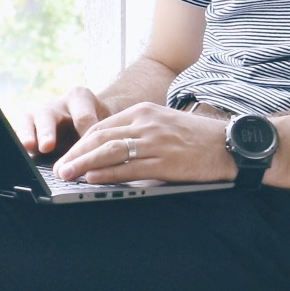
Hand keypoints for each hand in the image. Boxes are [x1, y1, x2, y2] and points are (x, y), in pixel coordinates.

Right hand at [18, 86, 111, 156]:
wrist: (89, 116)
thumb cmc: (100, 120)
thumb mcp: (108, 122)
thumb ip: (104, 133)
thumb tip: (99, 155)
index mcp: (79, 97)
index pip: (82, 115)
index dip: (85, 131)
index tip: (90, 145)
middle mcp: (55, 104)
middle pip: (49, 115)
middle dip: (47, 131)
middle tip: (47, 145)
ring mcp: (38, 115)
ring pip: (28, 121)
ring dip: (28, 134)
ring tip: (29, 146)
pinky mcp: (28, 129)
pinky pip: (20, 135)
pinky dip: (19, 144)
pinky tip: (19, 154)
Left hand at [50, 103, 237, 185]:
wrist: (230, 145)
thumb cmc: (197, 138)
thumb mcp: (164, 124)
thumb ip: (138, 132)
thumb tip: (110, 151)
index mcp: (144, 112)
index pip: (102, 127)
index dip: (80, 143)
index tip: (67, 155)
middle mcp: (147, 124)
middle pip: (100, 138)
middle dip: (76, 153)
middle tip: (59, 167)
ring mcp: (156, 142)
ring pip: (110, 152)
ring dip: (84, 163)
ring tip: (67, 174)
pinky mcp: (165, 162)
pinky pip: (129, 168)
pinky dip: (107, 173)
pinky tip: (92, 178)